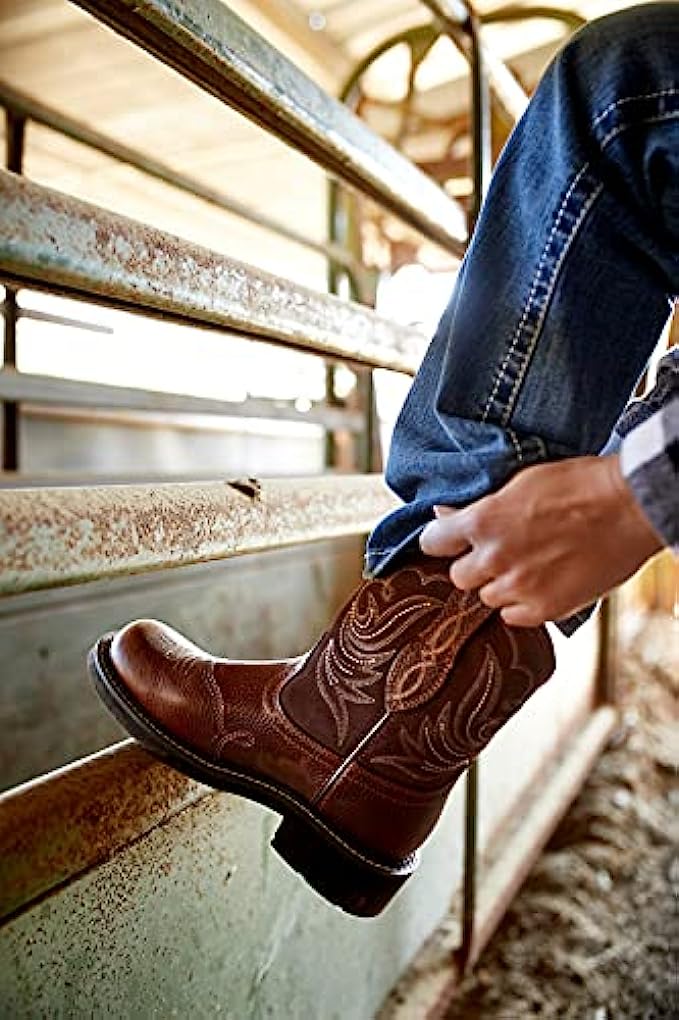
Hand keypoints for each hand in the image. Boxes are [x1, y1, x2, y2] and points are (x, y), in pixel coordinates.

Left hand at [419, 455, 662, 626]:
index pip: (431, 541)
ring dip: (501, 585)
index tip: (449, 541)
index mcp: (482, 521)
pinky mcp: (544, 609)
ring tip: (530, 567)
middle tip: (499, 554)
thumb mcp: (521, 482)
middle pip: (459, 576)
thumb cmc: (581, 486)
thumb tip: (446, 512)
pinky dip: (522, 605)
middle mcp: (493, 558)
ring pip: (487, 598)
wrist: (629, 508)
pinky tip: (541, 585)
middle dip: (475, 565)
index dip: (440, 540)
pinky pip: (513, 617)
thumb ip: (480, 506)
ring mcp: (518, 587)